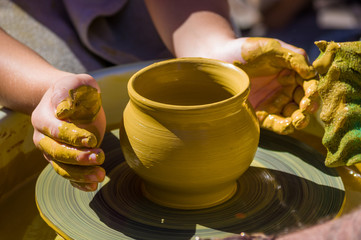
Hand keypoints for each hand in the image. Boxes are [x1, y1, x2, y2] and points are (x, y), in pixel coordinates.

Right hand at [31, 74, 105, 190]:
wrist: (70, 101)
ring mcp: (51, 151)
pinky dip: (79, 182)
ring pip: (62, 168)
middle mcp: (43, 138)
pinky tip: (93, 185)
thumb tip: (63, 110)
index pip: (56, 130)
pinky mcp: (63, 160)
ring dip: (81, 174)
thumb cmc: (75, 90)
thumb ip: (70, 90)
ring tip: (100, 175)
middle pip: (57, 152)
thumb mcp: (76, 83)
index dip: (73, 137)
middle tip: (100, 156)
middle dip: (79, 157)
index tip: (92, 140)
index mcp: (43, 117)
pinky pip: (68, 175)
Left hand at [230, 37, 318, 133]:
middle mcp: (285, 89)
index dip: (312, 89)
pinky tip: (287, 126)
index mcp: (292, 73)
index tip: (311, 93)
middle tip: (307, 108)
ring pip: (292, 114)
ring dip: (298, 119)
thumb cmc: (246, 50)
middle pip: (302, 101)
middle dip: (307, 106)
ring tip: (299, 121)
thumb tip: (311, 73)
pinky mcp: (260, 113)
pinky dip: (282, 126)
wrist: (220, 59)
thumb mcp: (270, 47)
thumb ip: (292, 57)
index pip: (307, 83)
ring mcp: (273, 102)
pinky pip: (274, 122)